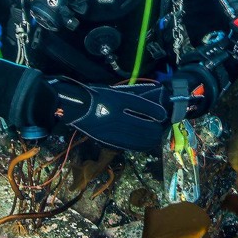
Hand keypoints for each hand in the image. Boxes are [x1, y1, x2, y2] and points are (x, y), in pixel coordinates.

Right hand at [51, 79, 170, 151]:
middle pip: (145, 126)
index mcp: (119, 101)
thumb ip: (134, 98)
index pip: (144, 107)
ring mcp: (114, 130)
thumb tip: (154, 103)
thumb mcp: (116, 93)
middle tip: (159, 126)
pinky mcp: (110, 139)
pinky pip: (130, 144)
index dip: (156, 112)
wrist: (76, 107)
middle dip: (156, 128)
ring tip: (154, 135)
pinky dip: (141, 144)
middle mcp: (118, 116)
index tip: (162, 114)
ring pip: (140, 138)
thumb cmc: (97, 96)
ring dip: (150, 137)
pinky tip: (145, 142)